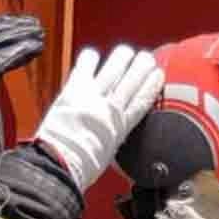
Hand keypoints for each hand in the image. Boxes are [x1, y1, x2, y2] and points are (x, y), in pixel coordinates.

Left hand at [34, 44, 164, 192]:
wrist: (60, 163)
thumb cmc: (81, 166)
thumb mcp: (108, 153)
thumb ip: (113, 136)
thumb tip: (114, 132)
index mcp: (121, 126)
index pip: (143, 99)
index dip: (152, 84)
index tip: (157, 74)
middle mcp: (111, 107)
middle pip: (133, 78)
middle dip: (142, 64)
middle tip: (145, 58)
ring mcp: (94, 95)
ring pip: (115, 67)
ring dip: (122, 57)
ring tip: (125, 53)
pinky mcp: (75, 88)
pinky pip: (86, 64)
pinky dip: (91, 57)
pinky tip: (92, 56)